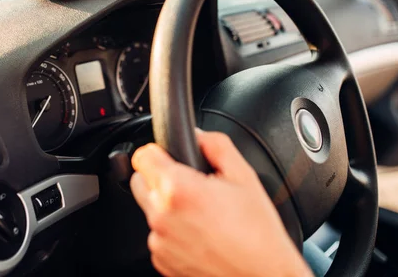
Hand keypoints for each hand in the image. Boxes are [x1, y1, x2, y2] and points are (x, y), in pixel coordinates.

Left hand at [130, 129, 311, 276]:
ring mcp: (159, 242)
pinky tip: (200, 236)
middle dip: (159, 178)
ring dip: (168, 208)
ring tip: (202, 215)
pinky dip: (173, 233)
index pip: (142, 156)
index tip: (167, 155)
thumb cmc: (258, 234)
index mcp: (178, 189)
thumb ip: (216, 145)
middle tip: (190, 185)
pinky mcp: (162, 261)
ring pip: (151, 211)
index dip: (156, 152)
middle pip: (140, 182)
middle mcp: (161, 216)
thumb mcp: (244, 177)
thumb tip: (198, 135)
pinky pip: (159, 236)